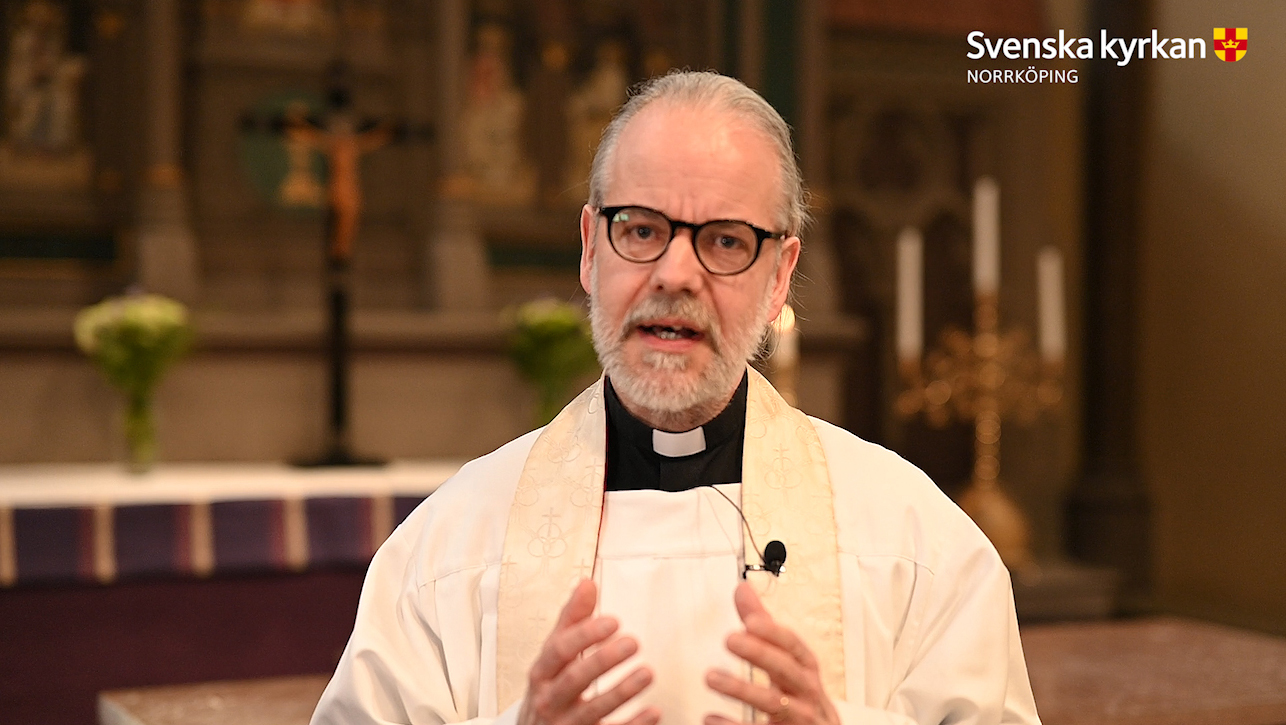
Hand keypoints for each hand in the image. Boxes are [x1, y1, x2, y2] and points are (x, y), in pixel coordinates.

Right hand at [518, 579, 659, 724]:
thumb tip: (587, 583)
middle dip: (603, 660)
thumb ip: (572, 621)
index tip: (613, 621)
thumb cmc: (549, 687)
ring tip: (648, 673)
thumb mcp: (553, 655)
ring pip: (592, 710)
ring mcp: (564, 724)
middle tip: (634, 643)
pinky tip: (654, 711)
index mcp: (542, 672)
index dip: (585, 635)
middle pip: (574, 679)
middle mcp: (549, 699)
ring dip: (622, 691)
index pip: (560, 650)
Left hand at [703, 582, 840, 724]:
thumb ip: (763, 629)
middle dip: (761, 654)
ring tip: (712, 677)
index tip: (751, 621)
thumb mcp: (787, 662)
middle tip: (731, 640)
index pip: (794, 648)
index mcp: (805, 672)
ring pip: (774, 704)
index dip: (775, 634)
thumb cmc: (802, 699)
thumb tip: (743, 591)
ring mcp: (799, 719)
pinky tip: (711, 718)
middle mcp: (806, 694)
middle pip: (787, 671)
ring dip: (743, 689)